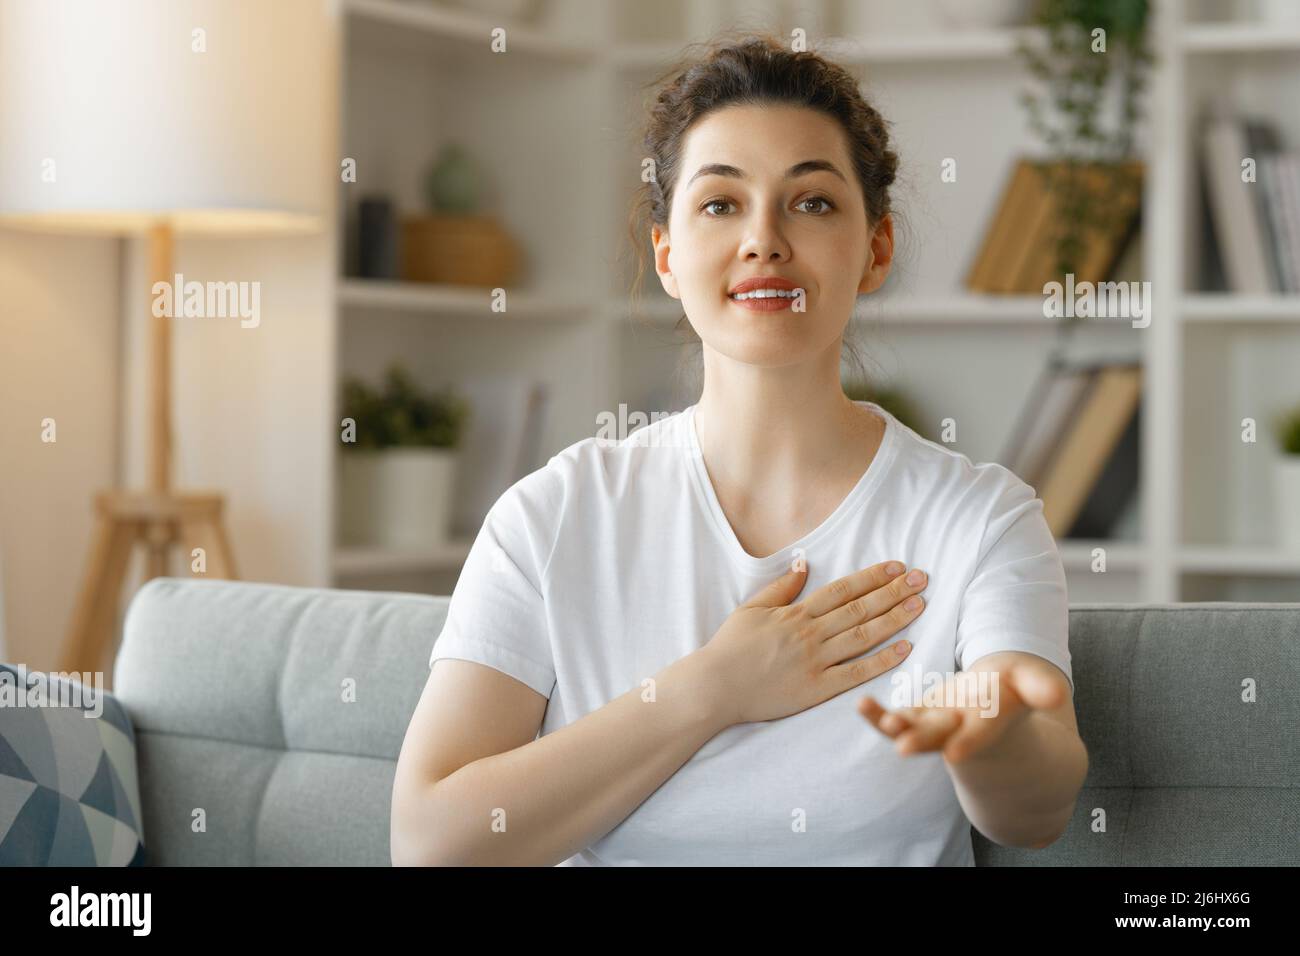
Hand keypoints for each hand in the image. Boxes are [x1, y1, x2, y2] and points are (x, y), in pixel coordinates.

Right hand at [698, 558, 929, 726]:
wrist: (715, 686)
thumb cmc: (730, 648)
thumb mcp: (750, 609)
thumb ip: (781, 587)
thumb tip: (804, 563)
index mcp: (796, 613)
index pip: (843, 589)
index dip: (872, 576)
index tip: (897, 566)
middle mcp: (810, 633)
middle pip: (860, 608)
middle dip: (893, 592)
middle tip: (922, 579)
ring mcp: (815, 660)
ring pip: (863, 635)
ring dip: (894, 619)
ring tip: (920, 605)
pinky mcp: (817, 688)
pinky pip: (856, 672)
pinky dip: (882, 660)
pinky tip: (905, 648)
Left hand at [857, 657, 1067, 764]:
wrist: (993, 715)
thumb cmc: (1011, 695)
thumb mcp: (1030, 687)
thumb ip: (1039, 687)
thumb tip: (1057, 692)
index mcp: (990, 723)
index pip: (981, 735)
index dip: (970, 742)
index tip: (955, 752)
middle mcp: (958, 729)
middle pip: (940, 736)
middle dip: (924, 740)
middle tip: (904, 747)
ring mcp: (933, 726)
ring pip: (912, 732)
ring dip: (896, 729)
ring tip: (884, 721)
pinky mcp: (915, 719)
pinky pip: (892, 720)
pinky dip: (876, 715)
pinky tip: (861, 704)